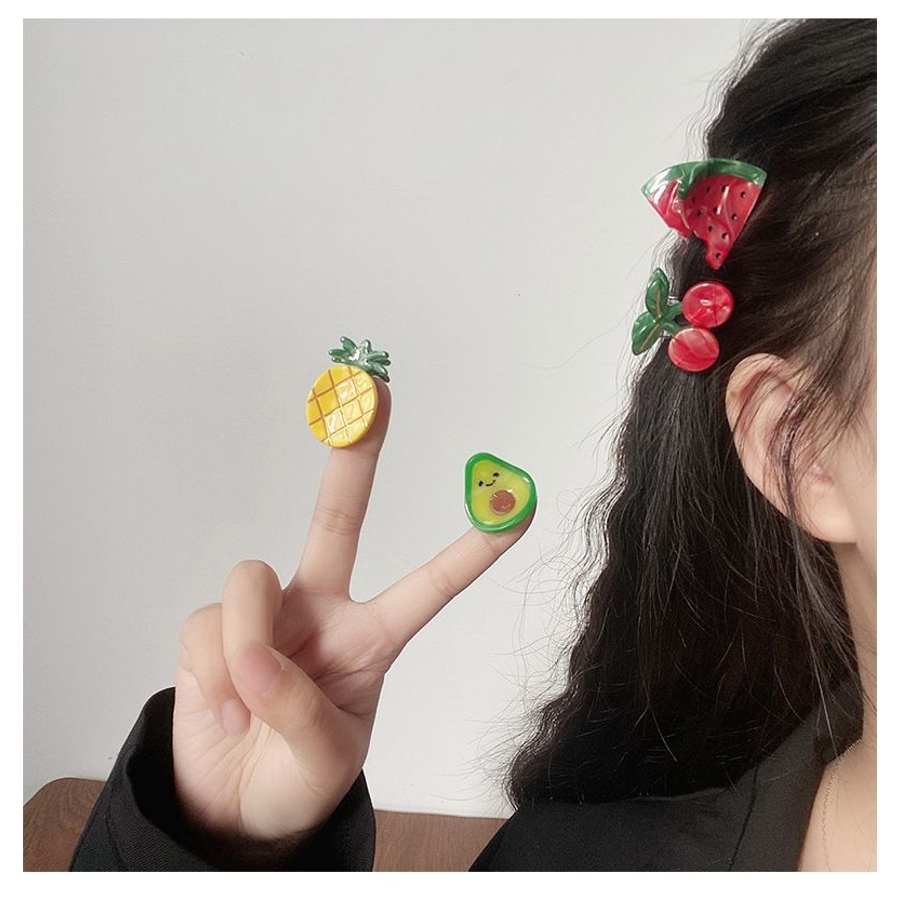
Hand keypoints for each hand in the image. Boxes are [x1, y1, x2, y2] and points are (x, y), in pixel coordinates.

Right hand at [172, 380, 532, 847]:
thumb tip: (256, 660)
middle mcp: (320, 608)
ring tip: (248, 705)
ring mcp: (265, 613)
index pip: (429, 587)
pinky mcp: (211, 625)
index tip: (515, 500)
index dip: (474, 548)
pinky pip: (207, 623)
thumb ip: (298, 709)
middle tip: (370, 390)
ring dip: (246, 642)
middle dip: (355, 455)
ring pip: (252, 578)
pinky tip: (222, 707)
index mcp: (371, 639)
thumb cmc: (300, 776)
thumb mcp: (326, 759)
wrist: (235, 807)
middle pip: (338, 517)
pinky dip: (212, 672)